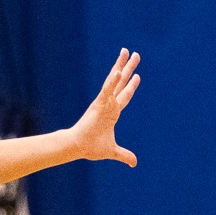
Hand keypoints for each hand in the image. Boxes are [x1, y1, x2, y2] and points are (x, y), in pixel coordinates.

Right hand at [70, 48, 141, 165]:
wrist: (79, 147)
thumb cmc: (91, 147)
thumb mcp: (113, 151)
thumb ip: (124, 155)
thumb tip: (134, 163)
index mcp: (113, 112)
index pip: (124, 95)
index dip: (131, 86)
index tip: (137, 75)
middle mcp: (109, 103)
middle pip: (122, 82)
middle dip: (129, 68)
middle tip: (135, 54)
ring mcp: (104, 102)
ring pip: (115, 80)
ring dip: (121, 66)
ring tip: (126, 51)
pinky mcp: (99, 104)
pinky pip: (107, 90)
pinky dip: (113, 81)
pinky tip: (119, 70)